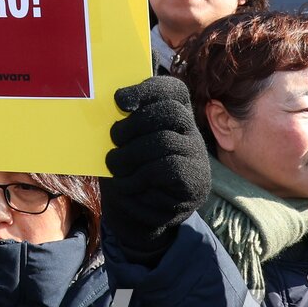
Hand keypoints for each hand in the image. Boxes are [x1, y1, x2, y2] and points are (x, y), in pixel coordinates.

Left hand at [101, 76, 209, 265]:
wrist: (136, 217)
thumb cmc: (125, 172)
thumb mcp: (120, 143)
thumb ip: (123, 122)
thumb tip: (110, 104)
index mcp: (173, 116)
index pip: (173, 90)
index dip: (148, 89)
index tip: (120, 100)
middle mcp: (190, 132)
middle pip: (171, 111)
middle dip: (136, 123)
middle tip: (114, 138)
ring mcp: (196, 156)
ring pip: (166, 140)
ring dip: (132, 153)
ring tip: (114, 165)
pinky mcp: (196, 180)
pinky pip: (169, 167)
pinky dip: (141, 175)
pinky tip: (128, 183)